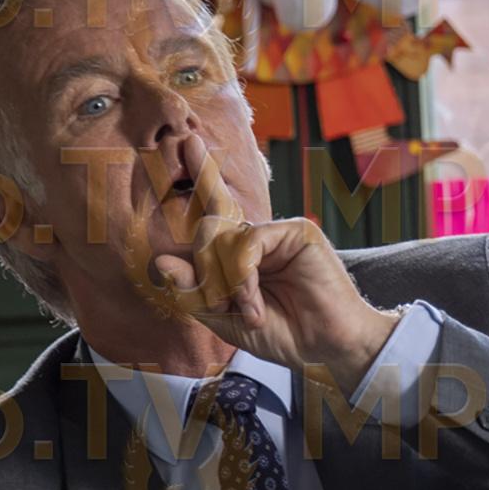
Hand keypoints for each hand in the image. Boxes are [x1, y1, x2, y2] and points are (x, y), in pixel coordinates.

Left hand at [153, 165, 399, 396]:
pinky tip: (253, 300)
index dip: (203, 176)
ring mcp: (278, 233)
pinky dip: (243, 275)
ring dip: (228, 281)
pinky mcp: (296, 232)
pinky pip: (249, 242)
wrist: (328, 347)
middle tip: (223, 304)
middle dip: (206, 270)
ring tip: (249, 311)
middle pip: (209, 230)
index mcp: (243, 255)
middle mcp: (258, 238)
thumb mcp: (227, 321)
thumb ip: (195, 293)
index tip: (190, 142)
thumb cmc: (285, 334)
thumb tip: (160, 261)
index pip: (215, 211)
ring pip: (224, 238)